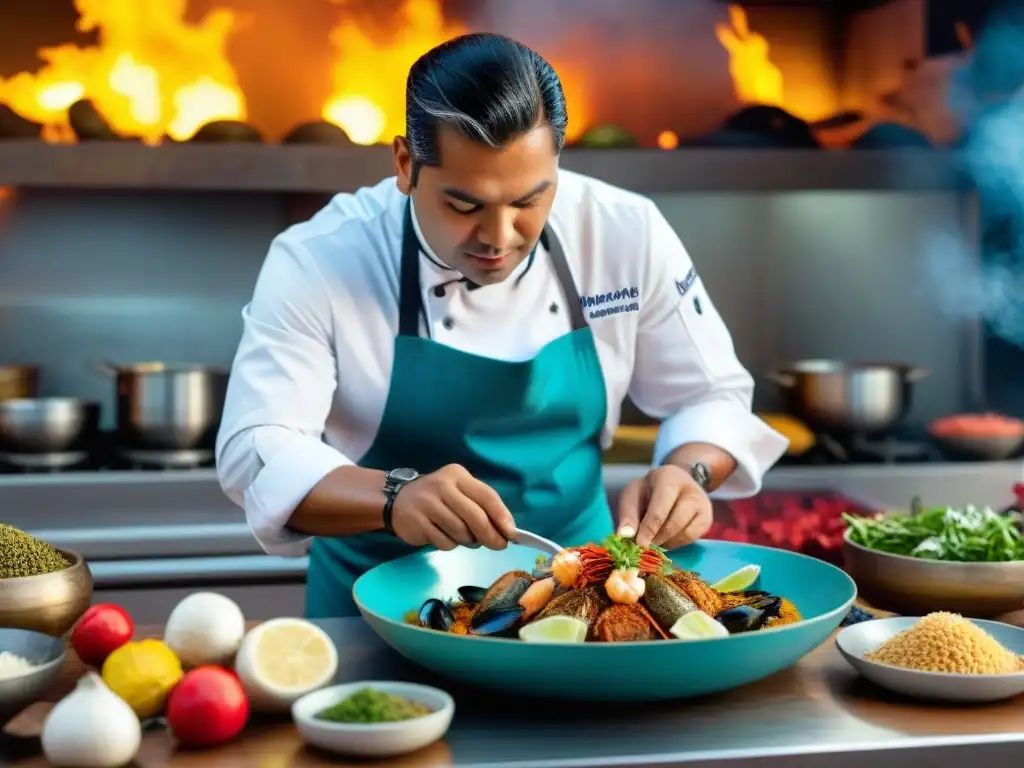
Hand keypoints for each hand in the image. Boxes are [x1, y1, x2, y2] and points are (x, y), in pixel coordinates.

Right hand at [391, 464, 515, 550]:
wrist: (397, 500)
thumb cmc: (437, 498)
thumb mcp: (459, 492)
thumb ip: (481, 506)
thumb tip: (506, 531)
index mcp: (457, 476)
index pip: (486, 495)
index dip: (502, 516)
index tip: (512, 533)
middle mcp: (442, 486)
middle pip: (475, 516)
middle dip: (490, 535)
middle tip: (498, 545)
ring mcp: (428, 504)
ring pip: (461, 532)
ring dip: (469, 541)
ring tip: (467, 538)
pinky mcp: (418, 522)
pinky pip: (444, 542)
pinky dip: (450, 544)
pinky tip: (445, 537)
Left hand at [614, 465, 712, 548]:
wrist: (675, 483)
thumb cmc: (648, 491)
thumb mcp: (632, 495)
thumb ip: (627, 514)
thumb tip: (625, 535)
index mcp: (668, 478)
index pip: (660, 509)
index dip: (648, 529)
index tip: (639, 544)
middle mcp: (690, 489)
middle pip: (675, 522)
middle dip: (657, 538)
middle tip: (644, 546)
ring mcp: (703, 504)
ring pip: (684, 532)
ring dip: (666, 542)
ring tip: (653, 538)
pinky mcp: (707, 518)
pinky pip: (691, 538)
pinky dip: (676, 542)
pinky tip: (666, 538)